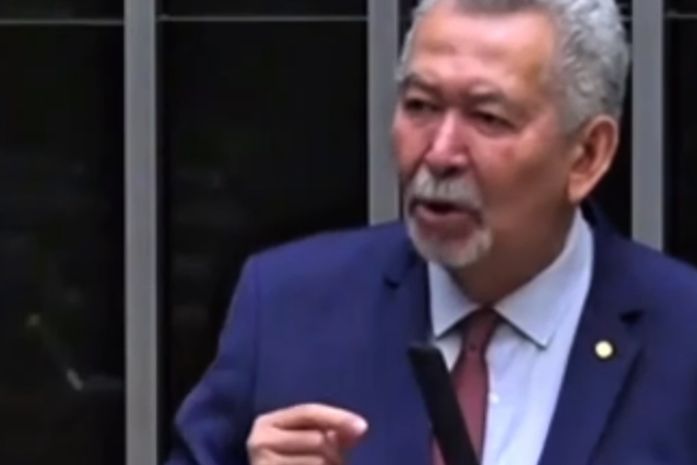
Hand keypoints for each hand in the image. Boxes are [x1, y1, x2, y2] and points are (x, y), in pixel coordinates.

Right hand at [247, 403, 368, 464]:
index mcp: (267, 423)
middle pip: (317, 439)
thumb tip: (358, 428)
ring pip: (319, 462)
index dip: (338, 417)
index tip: (363, 427)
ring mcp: (262, 464)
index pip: (308, 412)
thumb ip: (329, 430)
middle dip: (334, 453)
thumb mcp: (305, 441)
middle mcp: (259, 442)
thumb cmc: (291, 462)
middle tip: (334, 463)